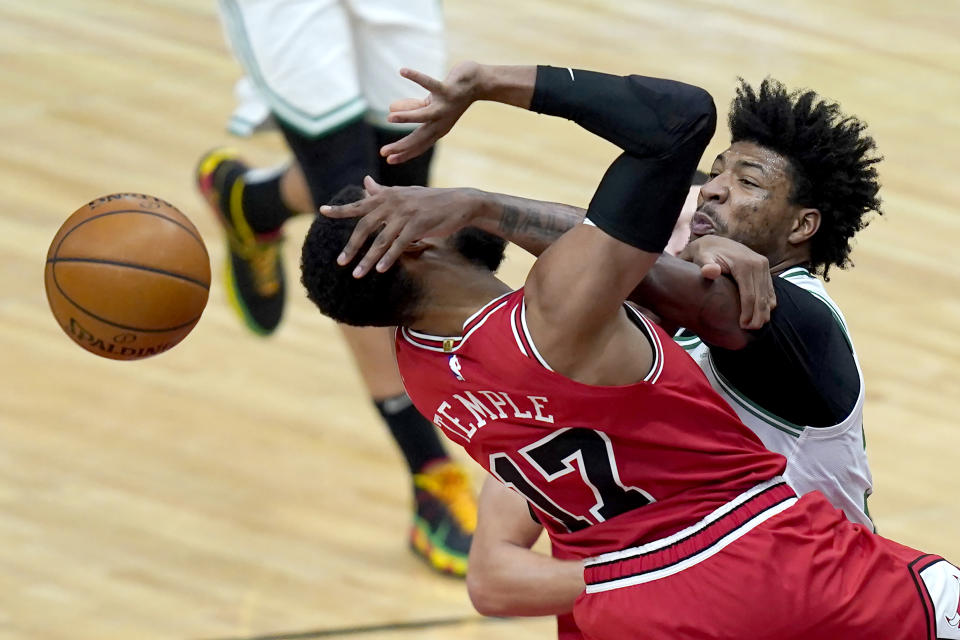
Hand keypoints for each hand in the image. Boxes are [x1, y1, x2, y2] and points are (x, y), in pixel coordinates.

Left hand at [319, 176, 476, 277]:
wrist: (459, 202)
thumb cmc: (430, 200)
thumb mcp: (404, 193)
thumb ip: (382, 191)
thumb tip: (365, 182)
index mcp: (387, 195)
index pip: (359, 204)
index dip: (340, 209)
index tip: (322, 211)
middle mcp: (393, 203)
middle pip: (365, 226)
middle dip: (352, 246)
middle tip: (340, 262)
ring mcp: (405, 214)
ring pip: (380, 240)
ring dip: (368, 259)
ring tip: (357, 273)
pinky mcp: (418, 225)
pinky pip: (399, 245)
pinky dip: (389, 258)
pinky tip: (381, 270)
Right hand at [380, 61, 483, 164]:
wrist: (478, 84)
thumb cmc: (451, 94)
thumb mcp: (430, 104)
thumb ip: (412, 108)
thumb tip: (390, 109)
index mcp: (437, 128)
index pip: (419, 144)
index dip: (405, 153)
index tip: (388, 160)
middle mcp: (441, 121)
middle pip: (419, 137)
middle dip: (401, 146)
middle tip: (383, 152)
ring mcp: (445, 106)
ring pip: (424, 115)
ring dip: (407, 117)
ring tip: (389, 118)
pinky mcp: (447, 90)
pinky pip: (429, 83)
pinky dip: (416, 77)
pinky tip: (402, 71)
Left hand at [678, 236, 775, 329]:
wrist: (714, 242)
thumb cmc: (705, 254)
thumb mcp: (701, 258)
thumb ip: (705, 266)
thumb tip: (710, 271)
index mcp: (744, 264)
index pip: (749, 295)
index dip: (747, 313)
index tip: (742, 326)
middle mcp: (758, 264)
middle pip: (762, 297)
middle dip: (758, 316)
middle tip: (751, 330)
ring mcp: (764, 265)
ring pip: (769, 295)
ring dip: (764, 312)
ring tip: (755, 326)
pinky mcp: (765, 268)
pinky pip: (771, 290)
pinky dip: (768, 303)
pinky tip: (762, 314)